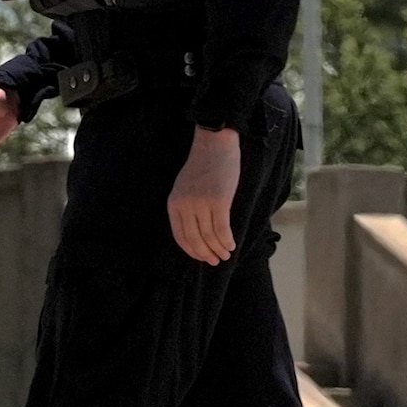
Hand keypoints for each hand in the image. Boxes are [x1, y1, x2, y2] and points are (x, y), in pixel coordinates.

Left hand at [167, 125, 243, 264]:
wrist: (214, 144)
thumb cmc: (203, 166)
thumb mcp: (185, 188)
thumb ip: (187, 207)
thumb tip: (198, 233)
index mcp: (174, 204)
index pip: (180, 236)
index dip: (192, 251)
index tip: (202, 258)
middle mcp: (185, 206)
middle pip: (195, 239)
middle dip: (206, 254)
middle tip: (216, 261)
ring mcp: (201, 204)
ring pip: (209, 236)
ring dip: (219, 249)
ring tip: (226, 254)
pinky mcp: (219, 202)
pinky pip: (222, 229)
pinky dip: (227, 241)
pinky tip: (232, 245)